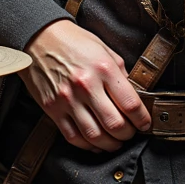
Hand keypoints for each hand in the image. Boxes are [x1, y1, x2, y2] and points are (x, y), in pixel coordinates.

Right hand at [20, 18, 151, 151]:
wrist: (39, 38)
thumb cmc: (73, 41)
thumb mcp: (104, 50)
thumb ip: (120, 74)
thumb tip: (133, 97)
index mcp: (103, 69)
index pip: (131, 104)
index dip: (142, 120)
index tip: (145, 124)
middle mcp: (86, 86)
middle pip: (115, 124)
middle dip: (128, 134)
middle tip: (131, 133)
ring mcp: (67, 100)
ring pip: (95, 136)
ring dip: (110, 145)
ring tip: (116, 142)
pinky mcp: (52, 109)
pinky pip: (73, 137)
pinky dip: (88, 145)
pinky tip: (95, 143)